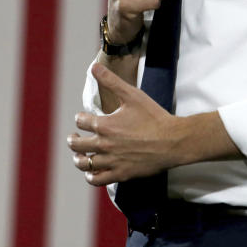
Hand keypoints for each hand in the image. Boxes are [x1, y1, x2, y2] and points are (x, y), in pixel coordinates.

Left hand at [67, 63, 182, 185]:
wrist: (173, 141)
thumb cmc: (154, 116)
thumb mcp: (132, 94)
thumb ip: (111, 81)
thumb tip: (94, 66)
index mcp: (104, 125)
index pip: (80, 121)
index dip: (81, 118)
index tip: (84, 118)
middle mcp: (104, 144)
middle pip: (76, 145)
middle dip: (73, 140)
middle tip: (74, 138)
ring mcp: (112, 161)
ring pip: (84, 164)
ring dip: (78, 159)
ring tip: (80, 155)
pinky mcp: (121, 174)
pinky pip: (98, 180)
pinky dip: (91, 176)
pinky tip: (93, 172)